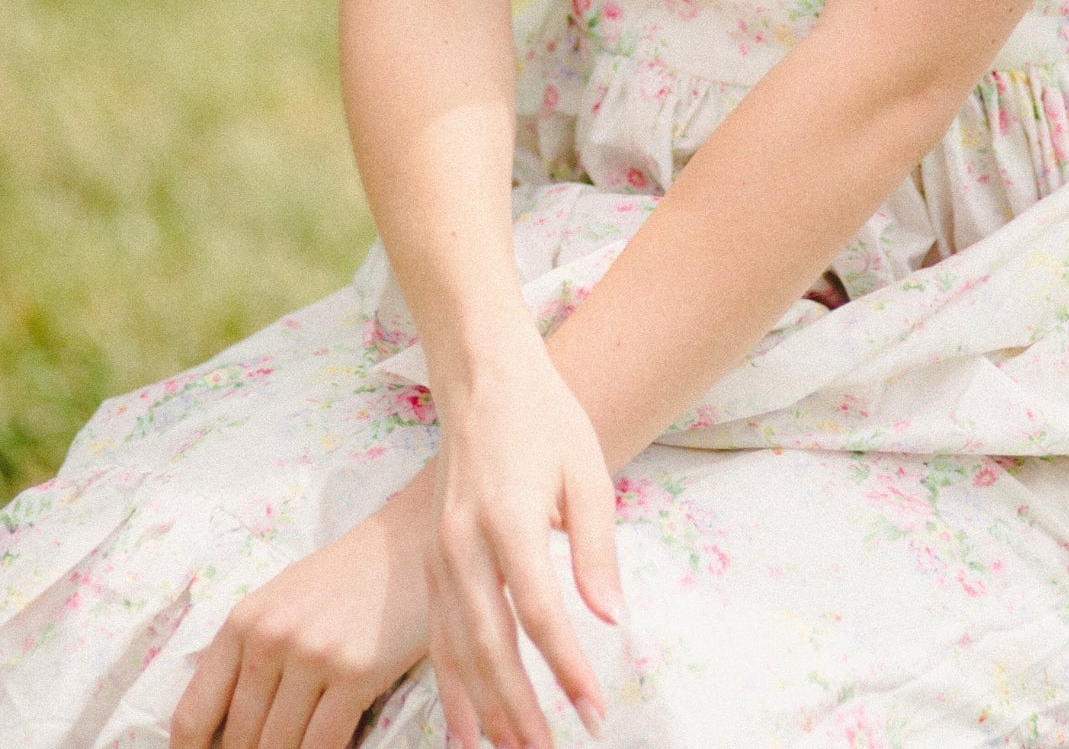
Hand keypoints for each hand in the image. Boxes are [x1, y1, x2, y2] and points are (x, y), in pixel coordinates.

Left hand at [170, 462, 433, 748]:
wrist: (409, 542)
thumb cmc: (343, 578)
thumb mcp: (280, 604)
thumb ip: (246, 659)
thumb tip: (219, 735)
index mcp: (242, 622)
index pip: (192, 716)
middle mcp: (271, 637)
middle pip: (238, 740)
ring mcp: (314, 654)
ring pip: (279, 747)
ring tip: (294, 748)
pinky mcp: (357, 671)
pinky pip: (323, 745)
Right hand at [425, 319, 623, 748]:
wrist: (484, 380)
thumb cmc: (546, 422)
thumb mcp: (588, 473)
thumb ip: (596, 550)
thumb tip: (612, 619)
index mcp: (507, 517)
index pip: (540, 611)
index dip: (567, 667)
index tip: (594, 711)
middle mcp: (462, 542)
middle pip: (489, 643)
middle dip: (518, 708)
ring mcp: (438, 554)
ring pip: (455, 648)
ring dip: (483, 707)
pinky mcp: (430, 561)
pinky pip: (436, 635)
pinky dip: (449, 686)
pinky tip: (466, 728)